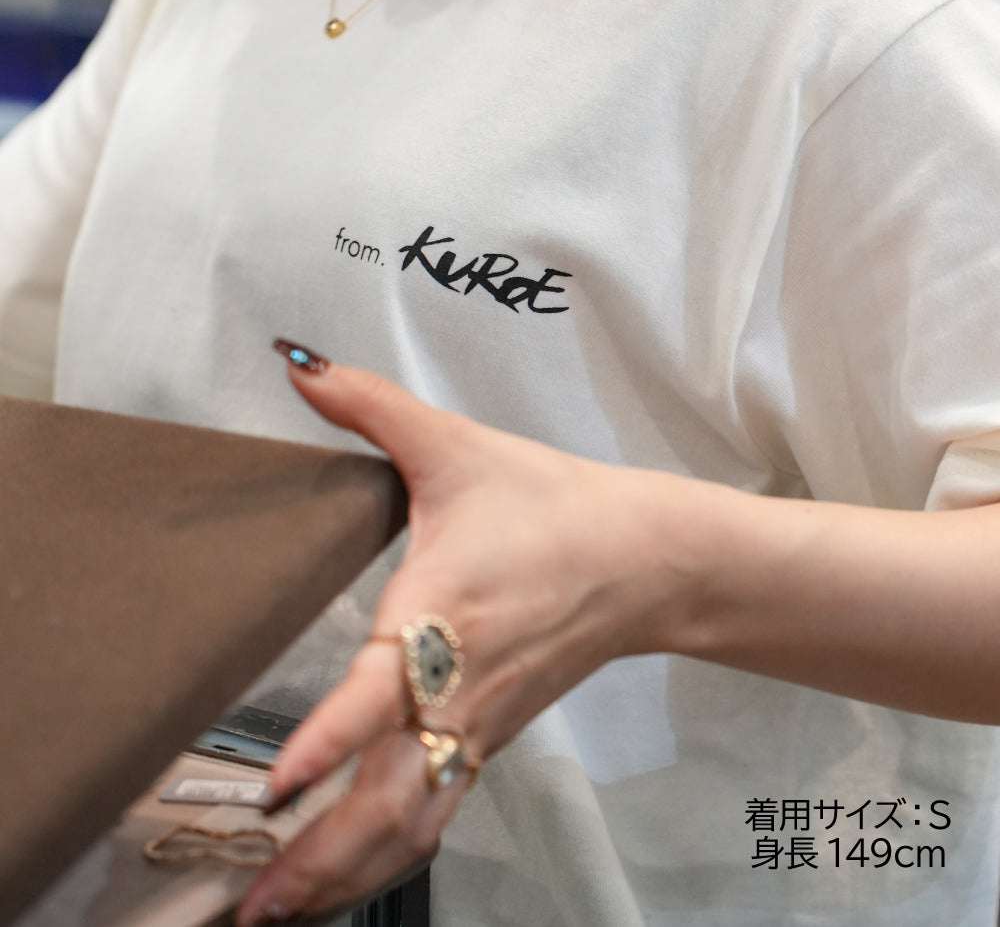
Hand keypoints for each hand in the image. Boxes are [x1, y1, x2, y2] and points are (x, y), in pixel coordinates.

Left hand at [236, 348, 664, 924]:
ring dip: (344, 876)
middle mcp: (460, 684)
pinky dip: (380, 860)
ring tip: (271, 916)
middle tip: (247, 908)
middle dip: (320, 860)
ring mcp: (478, 725)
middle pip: (392, 798)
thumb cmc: (550, 506)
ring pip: (411, 825)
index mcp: (447, 609)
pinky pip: (432, 816)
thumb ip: (371, 404)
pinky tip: (336, 881)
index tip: (280, 789)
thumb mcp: (455, 445)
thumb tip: (299, 363)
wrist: (642, 559)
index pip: (385, 687)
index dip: (332, 740)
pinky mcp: (489, 740)